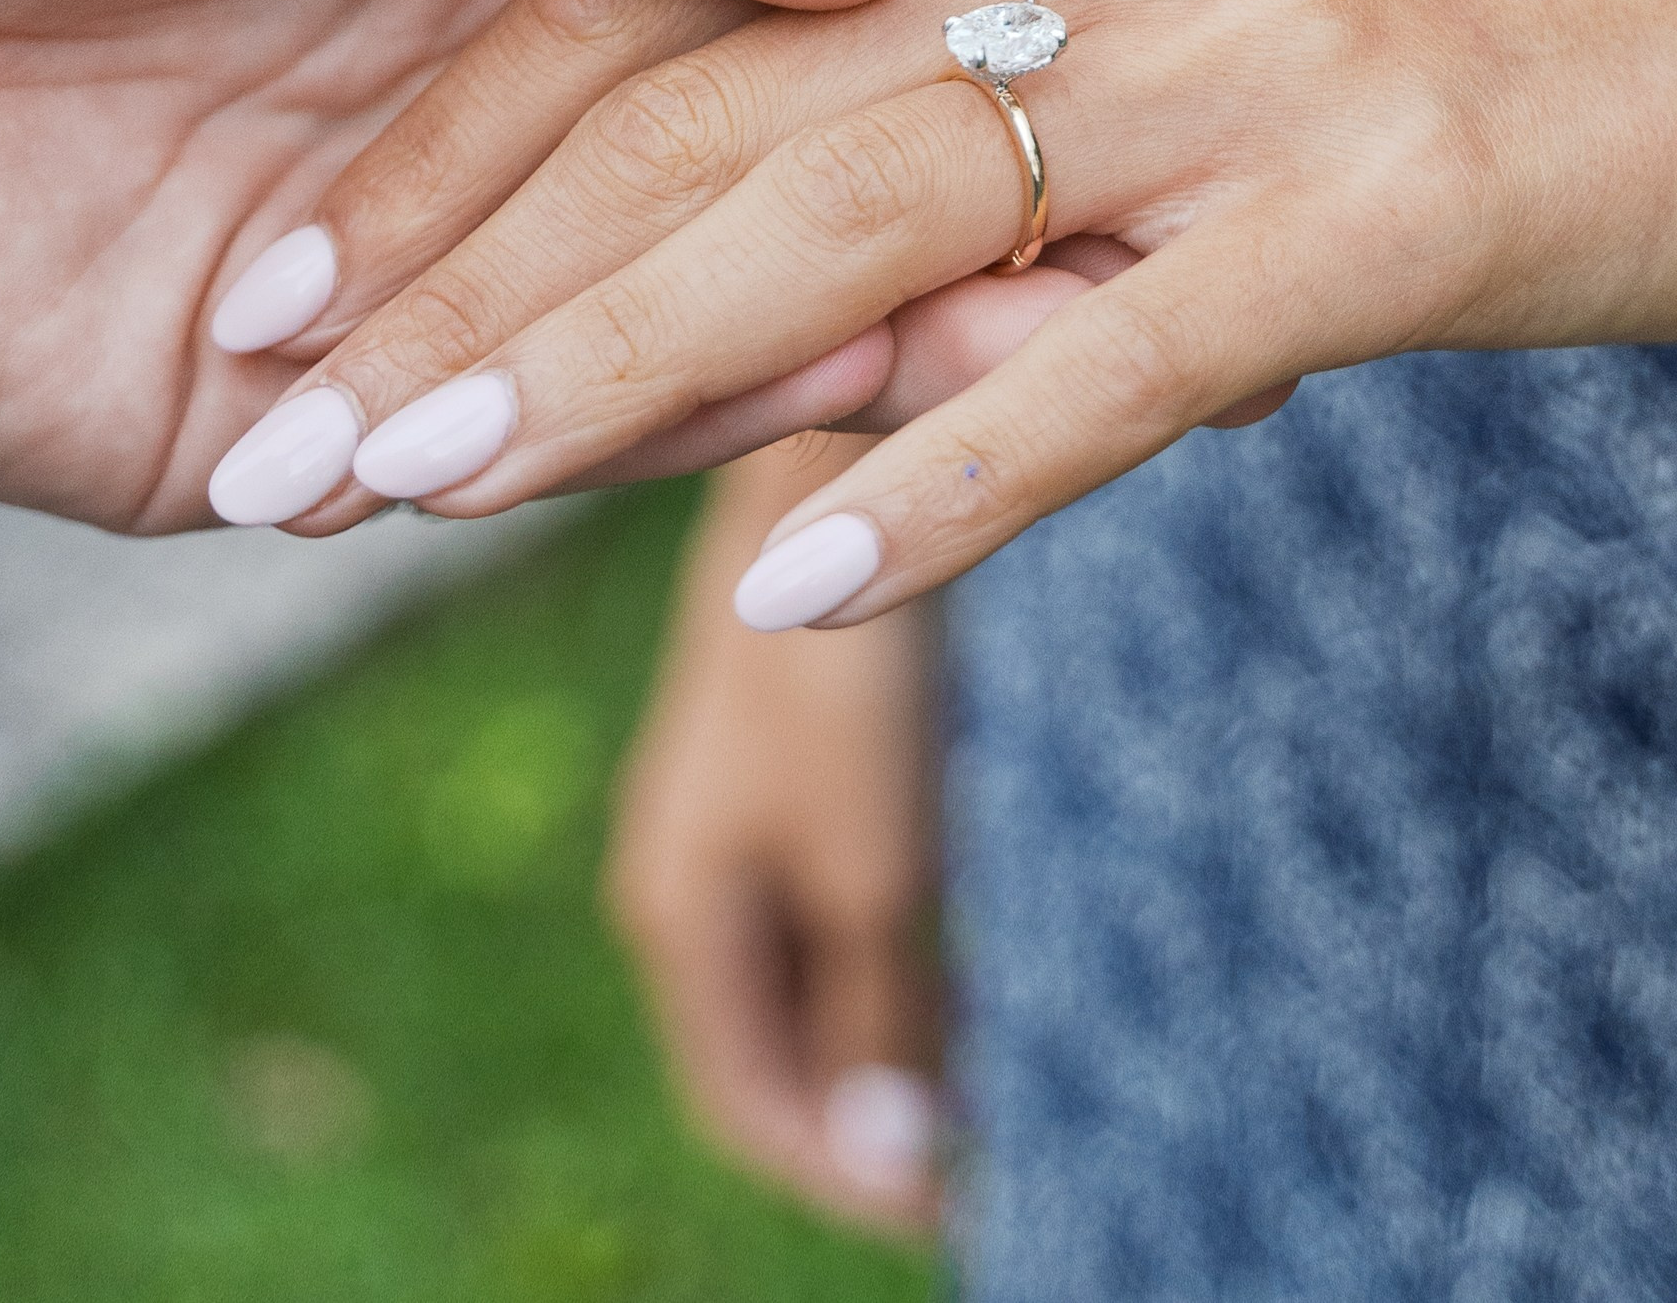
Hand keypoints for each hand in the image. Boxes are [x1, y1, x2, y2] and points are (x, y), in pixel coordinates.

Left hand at [197, 0, 1676, 606]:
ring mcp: (1225, 41)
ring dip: (617, 370)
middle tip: (277, 439)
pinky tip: (796, 580)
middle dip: (462, 283)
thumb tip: (707, 239)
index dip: (440, 143)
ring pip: (857, 213)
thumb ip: (929, 47)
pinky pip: (1118, 346)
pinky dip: (950, 465)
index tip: (274, 286)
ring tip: (419, 496)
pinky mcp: (1372, 189)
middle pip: (702, 106)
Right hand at [608, 447, 941, 1237]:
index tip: (966, 1207)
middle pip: (779, 1043)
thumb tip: (892, 1158)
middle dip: (871, 1112)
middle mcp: (694, 867)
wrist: (829, 468)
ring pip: (813, 970)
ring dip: (891, 1035)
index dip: (847, 1173)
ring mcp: (739, 805)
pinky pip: (835, 896)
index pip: (751, 1103)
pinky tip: (971, 959)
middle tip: (992, 1157)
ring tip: (994, 1080)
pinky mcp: (794, 753)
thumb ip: (878, 1014)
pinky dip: (897, 954)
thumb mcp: (870, 867)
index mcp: (682, 911)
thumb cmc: (845, 674)